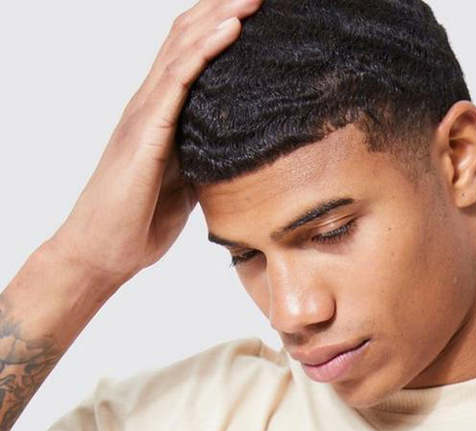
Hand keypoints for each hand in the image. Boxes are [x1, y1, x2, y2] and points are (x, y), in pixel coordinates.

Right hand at [47, 0, 262, 289]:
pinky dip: (205, 51)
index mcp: (164, 114)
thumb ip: (208, 158)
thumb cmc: (142, 221)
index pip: (193, 54)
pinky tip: (231, 29)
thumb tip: (241, 154)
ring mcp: (146, 112)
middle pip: (189, 38)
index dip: (222, 25)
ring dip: (221, 15)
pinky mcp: (145, 130)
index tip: (259, 10)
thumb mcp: (188, 182)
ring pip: (184, 47)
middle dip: (225, 7)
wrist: (106, 251)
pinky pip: (178, 80)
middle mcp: (152, 103)